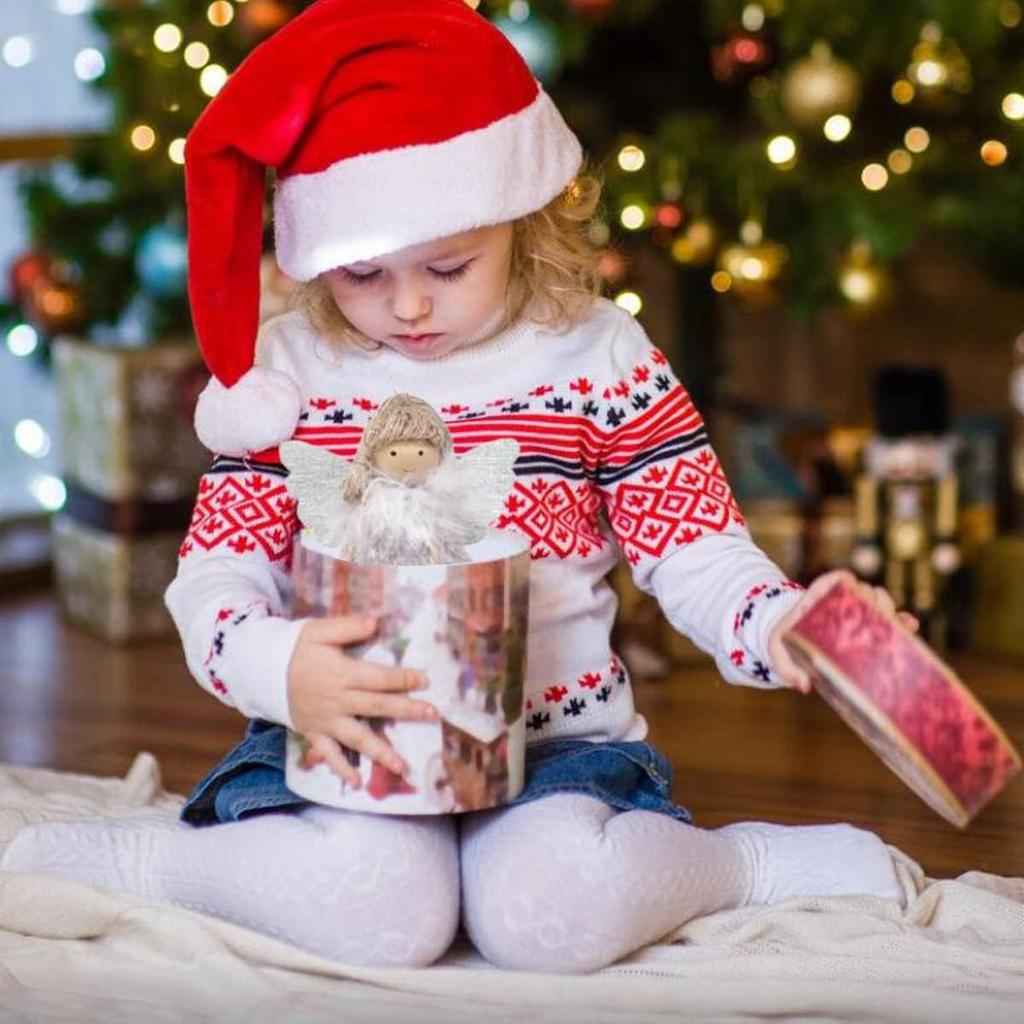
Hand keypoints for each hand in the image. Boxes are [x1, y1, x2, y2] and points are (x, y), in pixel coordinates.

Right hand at [287, 615, 439, 786]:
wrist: (261, 670)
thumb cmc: (296, 648)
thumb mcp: (319, 630)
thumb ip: (347, 627)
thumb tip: (375, 621)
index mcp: (341, 673)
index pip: (378, 678)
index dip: (402, 679)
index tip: (424, 680)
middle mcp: (337, 700)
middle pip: (376, 707)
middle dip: (406, 711)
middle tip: (432, 715)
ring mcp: (326, 720)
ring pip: (357, 738)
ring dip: (381, 752)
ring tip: (402, 767)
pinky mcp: (314, 733)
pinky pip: (329, 755)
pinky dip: (341, 769)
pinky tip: (358, 782)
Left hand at [767, 569, 918, 694]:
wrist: (793, 650)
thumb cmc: (784, 647)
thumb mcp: (779, 655)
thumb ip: (788, 668)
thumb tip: (804, 685)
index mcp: (814, 602)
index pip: (828, 582)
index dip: (839, 579)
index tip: (849, 582)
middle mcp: (840, 605)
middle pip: (861, 591)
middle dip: (872, 596)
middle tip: (876, 609)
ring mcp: (856, 615)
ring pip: (878, 603)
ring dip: (887, 608)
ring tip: (891, 620)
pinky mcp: (869, 629)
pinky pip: (888, 622)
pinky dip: (900, 622)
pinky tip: (910, 626)